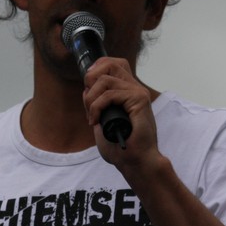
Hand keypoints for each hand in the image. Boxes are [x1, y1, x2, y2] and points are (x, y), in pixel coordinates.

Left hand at [82, 57, 163, 177]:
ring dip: (90, 99)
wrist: (135, 162)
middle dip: (90, 78)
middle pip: (110, 63)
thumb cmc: (121, 147)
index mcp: (127, 92)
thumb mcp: (102, 122)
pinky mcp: (139, 99)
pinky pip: (109, 94)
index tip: (87, 89)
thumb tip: (86, 91)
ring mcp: (137, 92)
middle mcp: (134, 89)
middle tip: (88, 101)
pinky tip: (95, 121)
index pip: (112, 65)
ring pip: (104, 79)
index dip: (96, 70)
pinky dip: (96, 107)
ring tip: (91, 116)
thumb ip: (97, 106)